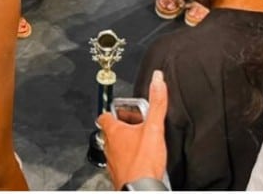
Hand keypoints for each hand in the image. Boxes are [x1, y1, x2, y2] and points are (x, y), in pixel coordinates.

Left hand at [98, 69, 168, 191]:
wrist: (142, 189)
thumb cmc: (143, 162)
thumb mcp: (154, 128)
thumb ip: (157, 103)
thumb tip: (158, 80)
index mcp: (114, 131)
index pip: (104, 115)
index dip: (112, 110)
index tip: (120, 108)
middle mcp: (109, 146)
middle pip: (111, 131)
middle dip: (123, 126)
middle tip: (136, 124)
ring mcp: (113, 162)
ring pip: (115, 147)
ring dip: (125, 143)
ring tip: (141, 141)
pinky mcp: (119, 175)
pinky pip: (121, 162)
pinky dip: (129, 158)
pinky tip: (141, 160)